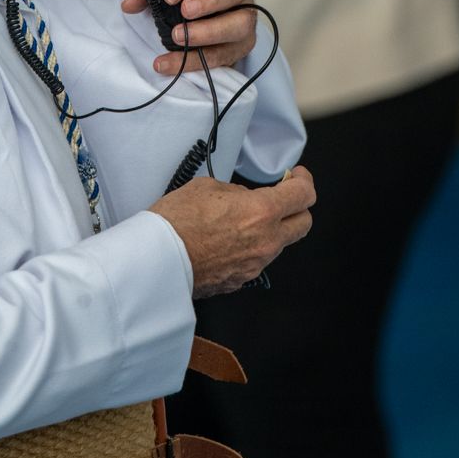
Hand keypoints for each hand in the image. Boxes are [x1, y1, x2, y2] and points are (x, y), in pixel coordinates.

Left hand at [121, 0, 258, 74]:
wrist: (193, 11)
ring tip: (178, 38)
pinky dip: (200, 61)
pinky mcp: (243, 41)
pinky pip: (228, 53)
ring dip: (209, 32)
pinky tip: (175, 63)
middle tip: (184, 11)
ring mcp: (245, 12)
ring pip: (241, 22)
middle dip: (211, 0)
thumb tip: (130, 4)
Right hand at [150, 166, 314, 296]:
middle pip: (304, 223)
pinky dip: (252, 248)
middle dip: (297, 208)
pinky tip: (230, 240)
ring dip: (272, 230)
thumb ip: (236, 192)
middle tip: (281, 198)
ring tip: (244, 220)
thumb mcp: (208, 187)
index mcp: (261, 212)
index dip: (303, 181)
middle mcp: (265, 241)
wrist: (154, 260)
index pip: (304, 195)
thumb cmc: (174, 222)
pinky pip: (257, 260)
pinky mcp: (241, 280)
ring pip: (280, 244)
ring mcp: (255, 264)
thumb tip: (244, 198)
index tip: (296, 177)